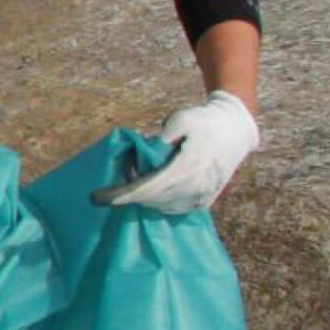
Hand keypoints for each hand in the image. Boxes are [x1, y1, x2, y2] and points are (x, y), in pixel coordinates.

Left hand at [99, 91, 258, 213]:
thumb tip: (136, 163)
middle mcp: (195, 188)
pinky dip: (156, 200)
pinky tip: (150, 183)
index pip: (146, 189)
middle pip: (150, 200)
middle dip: (127, 192)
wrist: (235, 130)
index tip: (94, 198)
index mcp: (188, 167)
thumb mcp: (177, 121)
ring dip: (142, 195)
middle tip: (117, 176)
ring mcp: (201, 198)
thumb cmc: (203, 121)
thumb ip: (155, 143)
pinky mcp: (203, 202)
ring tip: (136, 173)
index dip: (119, 195)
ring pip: (159, 206)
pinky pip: (172, 208)